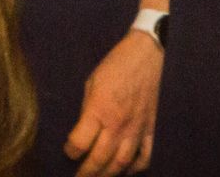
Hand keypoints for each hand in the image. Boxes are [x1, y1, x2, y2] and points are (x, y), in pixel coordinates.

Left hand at [65, 29, 161, 175]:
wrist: (147, 54)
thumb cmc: (116, 64)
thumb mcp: (92, 82)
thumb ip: (87, 109)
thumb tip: (81, 130)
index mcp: (100, 109)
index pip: (80, 143)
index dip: (70, 151)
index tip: (68, 152)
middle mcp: (118, 124)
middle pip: (100, 159)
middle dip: (86, 173)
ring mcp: (136, 129)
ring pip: (122, 163)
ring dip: (108, 175)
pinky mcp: (151, 128)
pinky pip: (145, 156)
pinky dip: (135, 168)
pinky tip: (126, 170)